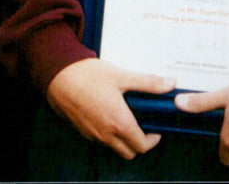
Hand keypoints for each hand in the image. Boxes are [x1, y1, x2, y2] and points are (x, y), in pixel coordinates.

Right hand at [46, 58, 173, 159]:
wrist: (58, 76)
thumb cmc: (88, 76)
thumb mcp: (122, 76)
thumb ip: (148, 83)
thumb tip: (170, 84)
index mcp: (118, 122)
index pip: (141, 146)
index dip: (153, 140)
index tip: (156, 128)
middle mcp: (105, 134)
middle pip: (129, 153)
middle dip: (139, 143)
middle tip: (144, 125)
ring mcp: (93, 135)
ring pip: (114, 148)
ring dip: (124, 139)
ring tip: (127, 116)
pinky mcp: (83, 131)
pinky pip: (101, 140)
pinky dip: (110, 134)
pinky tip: (110, 113)